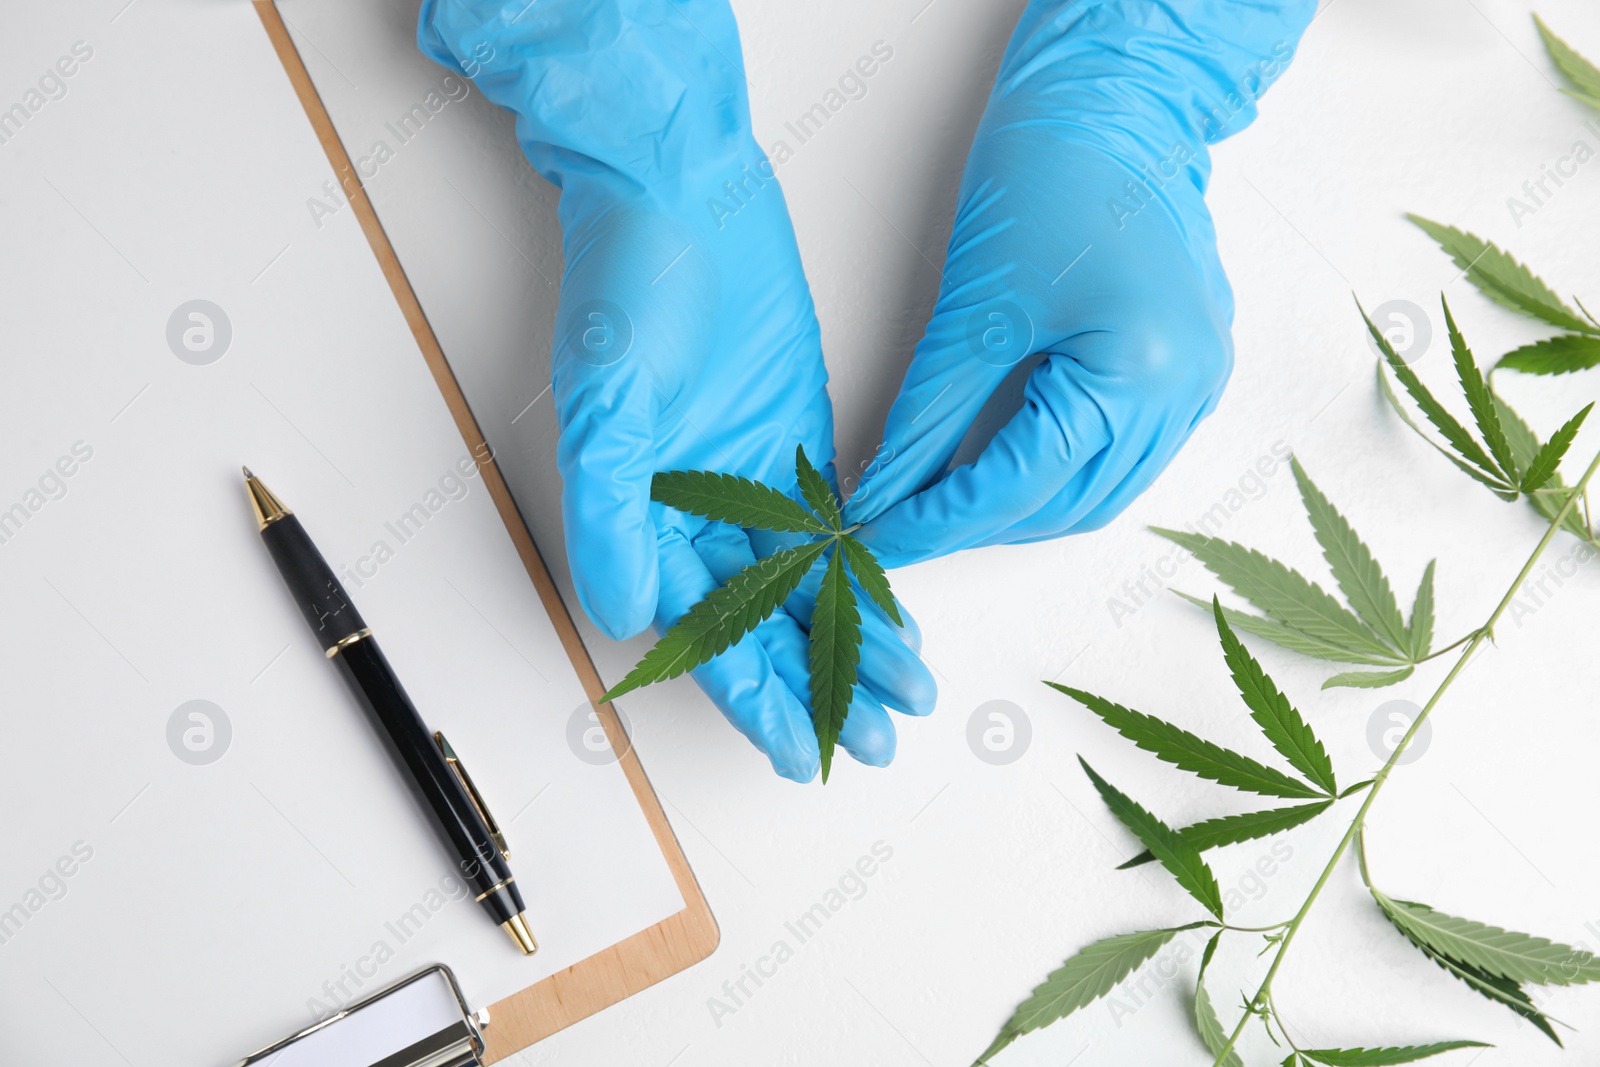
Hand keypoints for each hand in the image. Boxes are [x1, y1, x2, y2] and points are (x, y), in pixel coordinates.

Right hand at [419, 0, 934, 780]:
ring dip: (851, 643)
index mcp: (642, 518)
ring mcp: (748, 482)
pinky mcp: (791, 443)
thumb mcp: (605, 408)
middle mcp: (694, 514)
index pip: (703, 633)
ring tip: (905, 693)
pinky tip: (898, 615)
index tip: (800, 749)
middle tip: (873, 739)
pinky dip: (863, 576)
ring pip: (804, 589)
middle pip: (760, 626)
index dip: (752, 696)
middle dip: (816, 687)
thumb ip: (612, 518)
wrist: (676, 192)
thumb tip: (627, 619)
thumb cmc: (627, 290)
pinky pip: (832, 531)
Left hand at [848, 0, 1316, 566]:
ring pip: (1099, 493)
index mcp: (1140, 372)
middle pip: (1066, 505)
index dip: (939, 519)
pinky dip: (1062, 469)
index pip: (1019, 484)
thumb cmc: (1051, 172)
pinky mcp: (1193, 371)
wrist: (1118, 103)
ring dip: (1023, 504)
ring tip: (947, 495)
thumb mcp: (972, 310)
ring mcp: (1199, 384)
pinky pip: (1124, 456)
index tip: (879, 537)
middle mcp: (1185, 391)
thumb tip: (885, 489)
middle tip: (903, 518)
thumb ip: (926, 417)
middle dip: (980, 520)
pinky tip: (1011, 457)